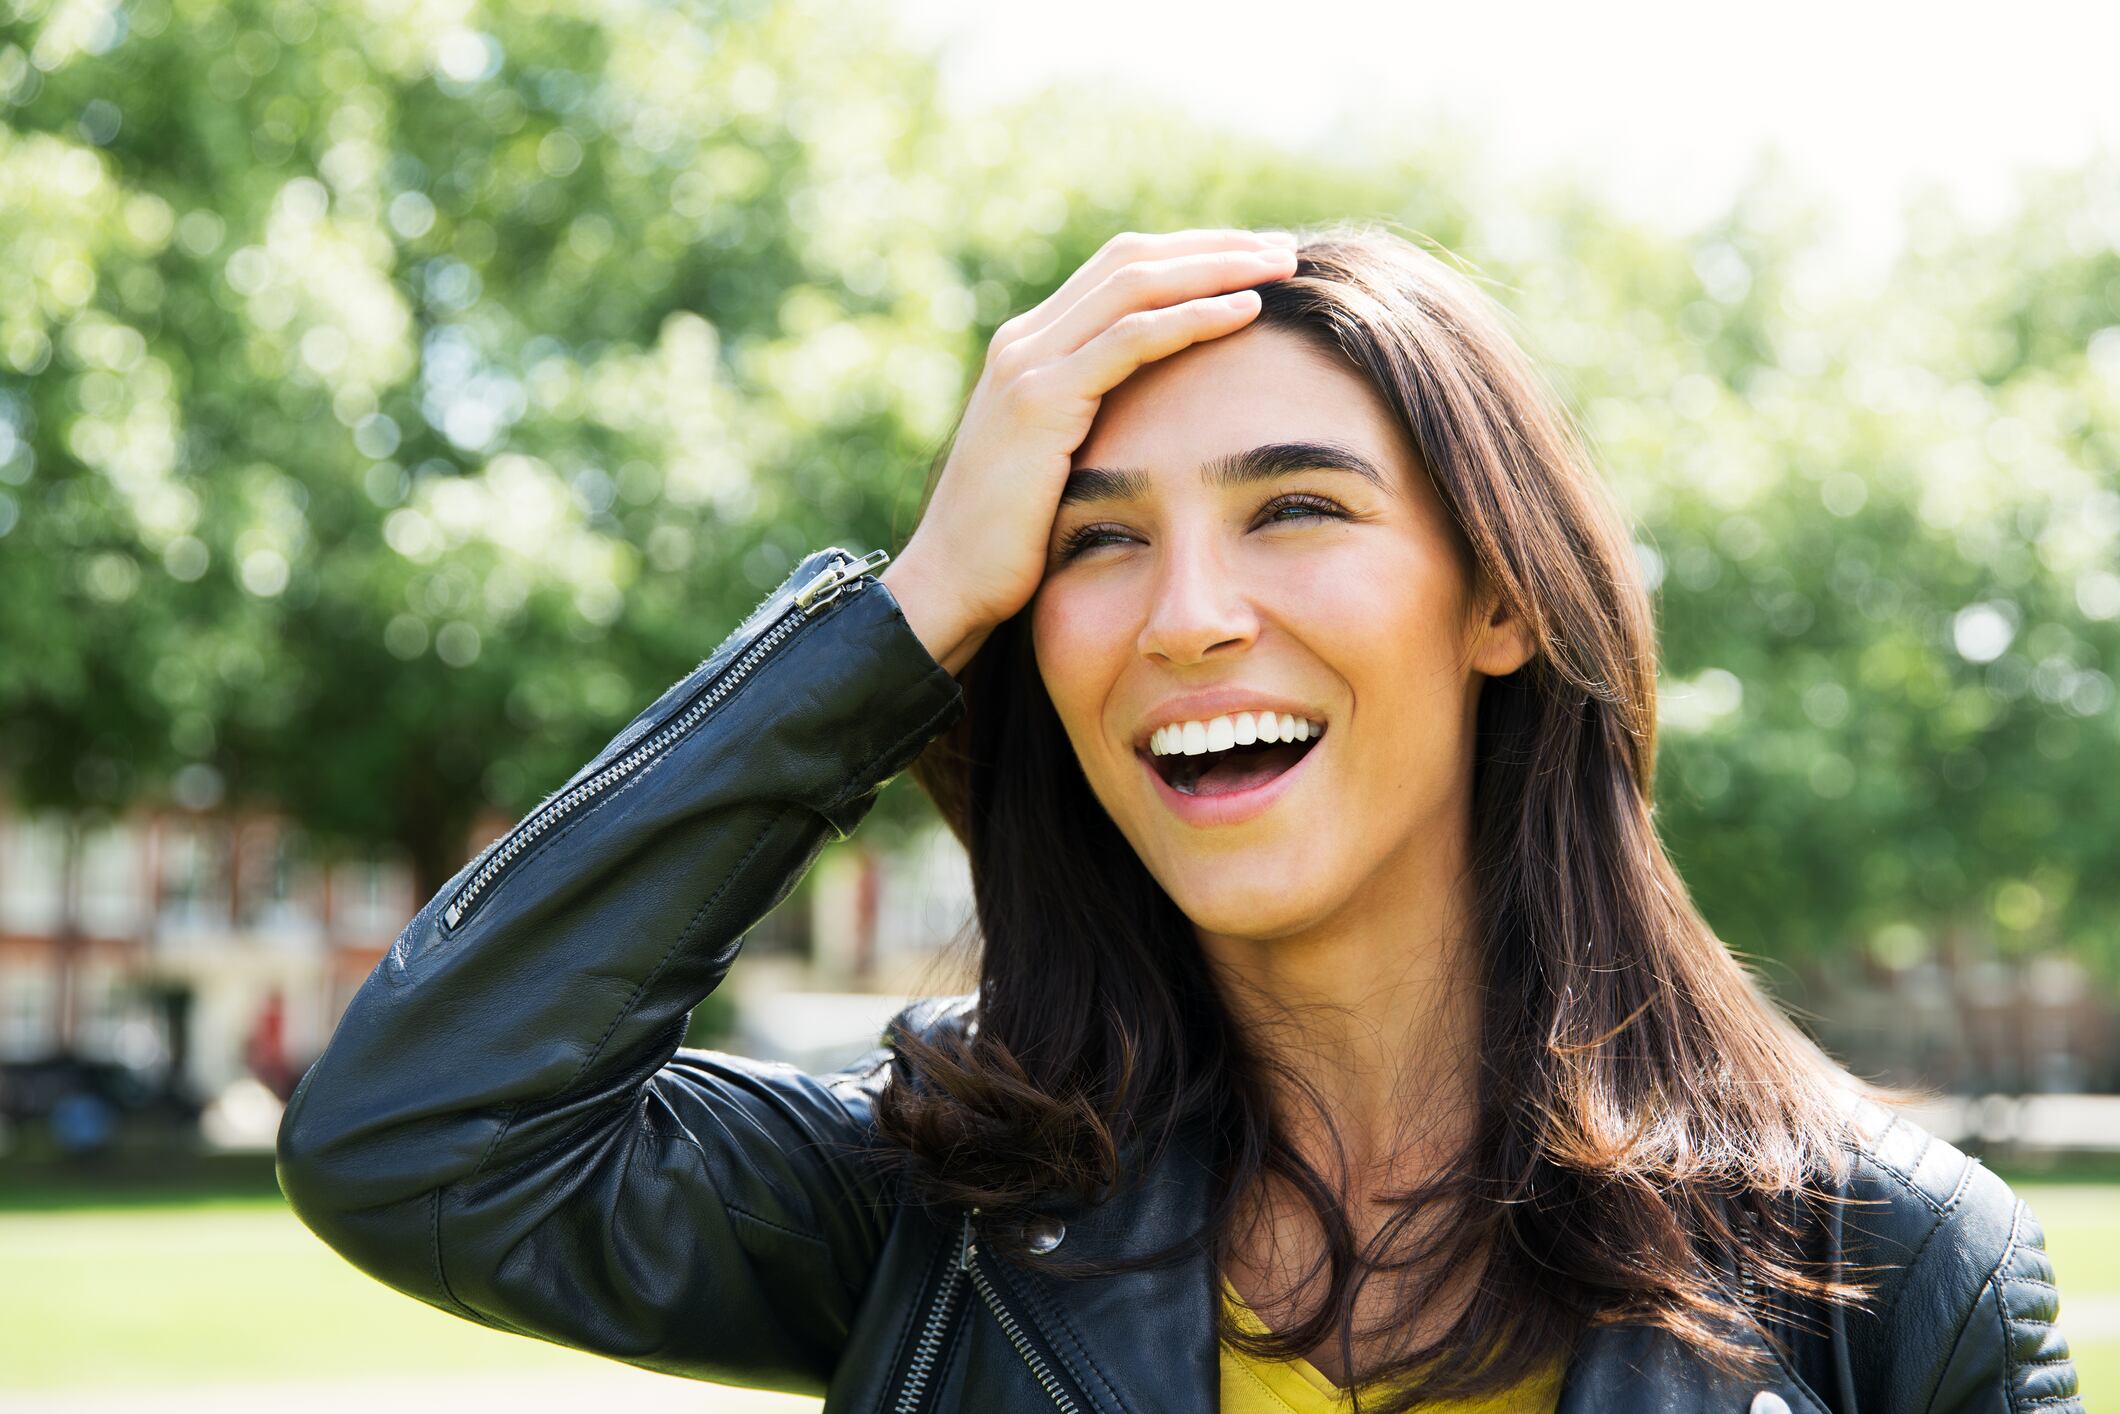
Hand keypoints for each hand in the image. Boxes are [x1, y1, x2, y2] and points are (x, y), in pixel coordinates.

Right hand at [883, 227, 1300, 675]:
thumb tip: (1160, 418)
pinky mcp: (1040, 401)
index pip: (1119, 271)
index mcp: (1029, 348)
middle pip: (1132, 259)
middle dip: (1213, 247)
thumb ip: (1096, 423)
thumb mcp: (1058, 463)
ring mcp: (1028, 365)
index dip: (1190, 255)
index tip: (1254, 260)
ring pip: (1136, 284)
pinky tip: (1245, 311)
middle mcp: (1024, 340)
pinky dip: (1192, 317)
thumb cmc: (1012, 542)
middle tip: (1281, 248)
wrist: (949, 585)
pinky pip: (1130, 339)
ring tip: (1280, 265)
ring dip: (1216, 268)